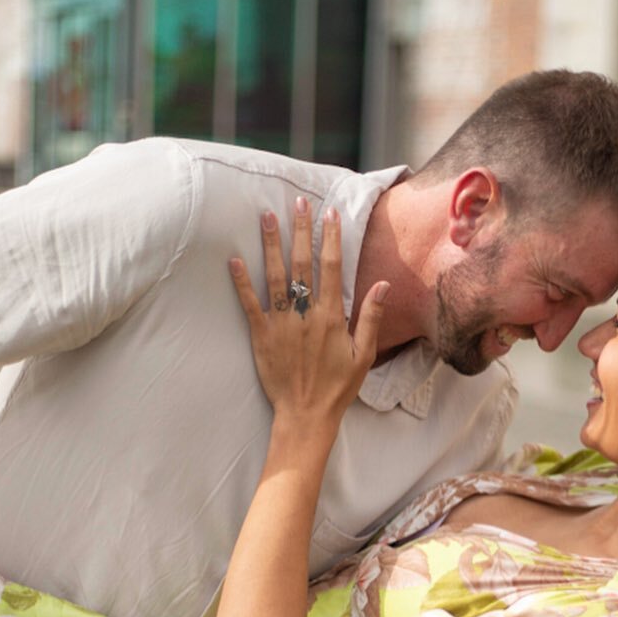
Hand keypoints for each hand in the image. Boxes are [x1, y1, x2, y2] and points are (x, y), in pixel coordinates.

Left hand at [228, 199, 388, 424]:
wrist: (307, 414)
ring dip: (271, 244)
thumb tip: (383, 284)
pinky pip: (249, 304)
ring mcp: (281, 324)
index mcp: (331, 317)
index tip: (330, 214)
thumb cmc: (339, 387)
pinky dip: (241, 282)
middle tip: (298, 202)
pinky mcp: (261, 336)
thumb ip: (372, 317)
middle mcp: (305, 315)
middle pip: (302, 264)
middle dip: (300, 230)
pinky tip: (234, 260)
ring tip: (267, 216)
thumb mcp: (365, 354)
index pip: (331, 268)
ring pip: (275, 277)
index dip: (331, 239)